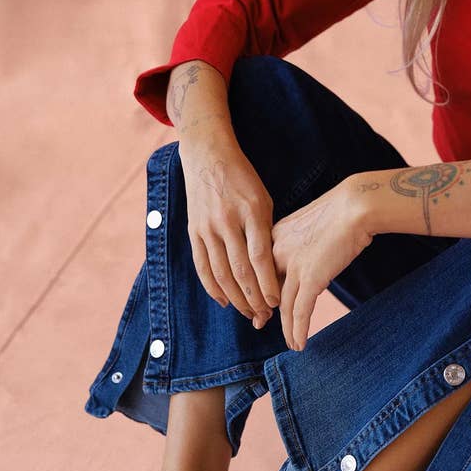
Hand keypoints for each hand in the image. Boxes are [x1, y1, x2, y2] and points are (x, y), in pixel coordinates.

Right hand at [179, 138, 280, 327]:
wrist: (207, 155)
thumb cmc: (243, 180)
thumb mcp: (263, 200)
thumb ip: (266, 232)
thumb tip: (275, 269)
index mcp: (250, 212)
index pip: (260, 257)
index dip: (268, 284)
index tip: (277, 303)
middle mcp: (227, 221)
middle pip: (240, 270)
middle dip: (254, 298)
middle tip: (265, 316)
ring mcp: (207, 227)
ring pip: (221, 273)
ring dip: (235, 298)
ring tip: (249, 313)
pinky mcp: (193, 231)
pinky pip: (202, 266)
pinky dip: (212, 287)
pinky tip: (224, 301)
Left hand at [271, 175, 373, 349]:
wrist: (355, 206)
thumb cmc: (339, 212)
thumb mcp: (309, 225)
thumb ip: (300, 244)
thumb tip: (306, 261)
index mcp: (273, 237)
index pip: (260, 271)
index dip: (259, 288)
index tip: (259, 300)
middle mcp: (277, 253)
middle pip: (265, 289)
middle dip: (263, 310)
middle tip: (259, 323)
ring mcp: (293, 267)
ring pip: (283, 306)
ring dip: (286, 328)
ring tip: (289, 342)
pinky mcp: (311, 278)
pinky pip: (300, 311)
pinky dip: (299, 330)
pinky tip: (299, 344)